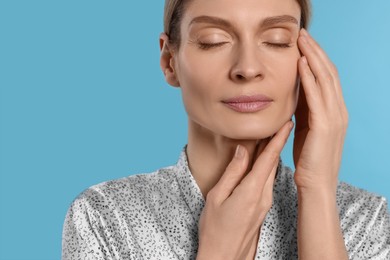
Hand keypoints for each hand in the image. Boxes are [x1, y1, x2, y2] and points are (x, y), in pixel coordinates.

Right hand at [196, 121, 293, 259]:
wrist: (225, 257)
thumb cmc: (215, 229)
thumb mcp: (217, 197)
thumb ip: (232, 173)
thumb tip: (242, 151)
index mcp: (252, 190)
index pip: (269, 158)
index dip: (279, 138)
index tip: (287, 121)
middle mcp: (264, 195)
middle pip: (273, 162)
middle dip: (278, 141)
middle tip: (281, 120)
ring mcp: (265, 202)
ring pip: (271, 171)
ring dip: (273, 153)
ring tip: (272, 134)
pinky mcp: (262, 207)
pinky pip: (267, 180)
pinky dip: (268, 166)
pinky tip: (264, 159)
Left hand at [293, 29, 347, 192]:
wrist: (316, 183)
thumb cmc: (309, 157)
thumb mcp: (306, 127)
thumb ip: (304, 108)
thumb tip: (295, 90)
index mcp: (334, 110)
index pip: (327, 77)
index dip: (317, 58)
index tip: (303, 43)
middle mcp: (339, 110)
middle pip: (329, 72)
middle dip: (315, 51)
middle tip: (302, 34)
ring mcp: (335, 117)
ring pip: (325, 79)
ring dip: (313, 57)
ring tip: (301, 41)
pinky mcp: (326, 125)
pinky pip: (317, 95)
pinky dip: (309, 77)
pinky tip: (301, 63)